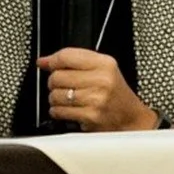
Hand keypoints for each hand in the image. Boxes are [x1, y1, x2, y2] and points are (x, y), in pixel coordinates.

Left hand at [39, 48, 159, 131]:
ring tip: (68, 100)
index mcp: (105, 63)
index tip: (46, 64)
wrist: (130, 118)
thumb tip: (43, 61)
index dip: (52, 60)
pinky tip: (69, 110)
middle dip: (54, 82)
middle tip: (63, 86)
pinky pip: (59, 111)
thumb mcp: (102, 69)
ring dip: (56, 99)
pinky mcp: (89, 116)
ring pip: (55, 95)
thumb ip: (74, 61)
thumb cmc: (114, 94)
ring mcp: (96, 99)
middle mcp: (102, 80)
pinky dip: (58, 112)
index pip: (67, 55)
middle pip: (57, 76)